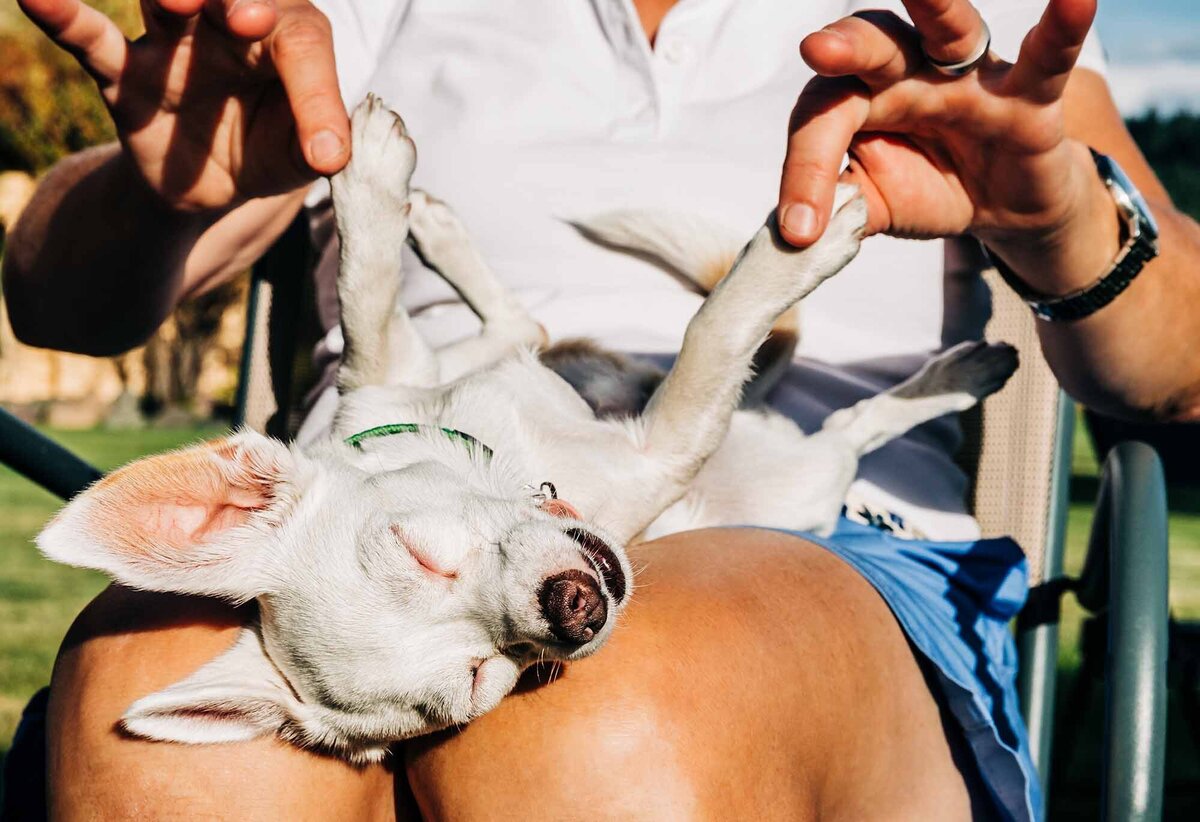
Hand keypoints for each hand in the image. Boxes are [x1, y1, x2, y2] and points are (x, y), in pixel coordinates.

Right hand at [18, 0, 349, 210]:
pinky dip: (63, 15)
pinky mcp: (123, 72)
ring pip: (164, 0)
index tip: (324, 151)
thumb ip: (318, 145)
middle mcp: (226, 25)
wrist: (211, 181)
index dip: (316, 91)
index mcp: (284, 38)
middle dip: (239, 0)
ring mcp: (171, 42)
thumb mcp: (299, 155)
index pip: (303, 43)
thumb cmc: (266, 146)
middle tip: (248, 19)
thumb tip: (333, 156)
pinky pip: (89, 38)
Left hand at [778, 0, 1099, 254]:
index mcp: (861, 95)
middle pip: (872, 46)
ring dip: (935, 4)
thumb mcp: (874, 205)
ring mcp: (970, 75)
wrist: (1000, 208)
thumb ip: (838, 210)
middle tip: (816, 50)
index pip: (823, 116)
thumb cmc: (926, 187)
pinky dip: (1063, 26)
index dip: (805, 171)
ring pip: (949, 28)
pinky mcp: (1030, 95)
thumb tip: (795, 233)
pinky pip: (1048, 56)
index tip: (797, 228)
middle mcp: (909, 69)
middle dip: (845, 46)